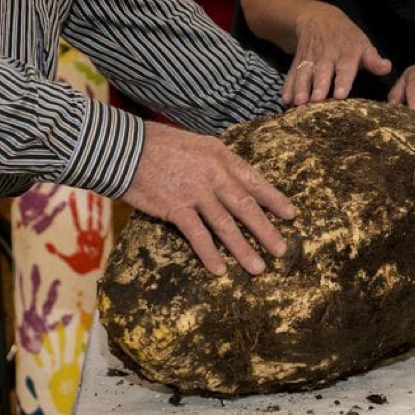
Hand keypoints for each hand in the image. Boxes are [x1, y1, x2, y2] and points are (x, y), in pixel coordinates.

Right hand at [121, 122, 297, 275]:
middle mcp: (213, 174)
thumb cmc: (158, 144)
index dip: (274, 199)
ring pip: (226, 225)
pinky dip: (209, 254)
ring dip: (244, 249)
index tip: (291, 214)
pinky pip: (197, 235)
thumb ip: (216, 162)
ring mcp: (195, 192)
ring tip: (258, 268)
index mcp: (221, 156)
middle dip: (266, 230)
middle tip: (282, 250)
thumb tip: (233, 180)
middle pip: (246, 206)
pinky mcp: (175, 207)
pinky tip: (219, 270)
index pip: (254, 180)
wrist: (123, 148)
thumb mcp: (196, 144)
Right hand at [284, 1, 390, 104]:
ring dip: (300, 88)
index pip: (345, 68)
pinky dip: (287, 87)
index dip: (343, 81)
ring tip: (298, 103)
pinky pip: (292, 74)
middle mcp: (326, 55)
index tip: (340, 95)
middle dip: (318, 86)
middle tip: (316, 101)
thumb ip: (373, 59)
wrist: (319, 18)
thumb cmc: (346, 37)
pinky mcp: (298, 61)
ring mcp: (310, 58)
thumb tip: (387, 67)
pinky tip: (285, 100)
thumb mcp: (363, 43)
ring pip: (304, 74)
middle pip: (322, 72)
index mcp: (346, 52)